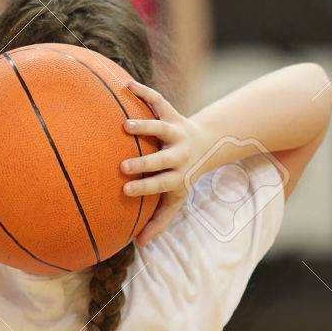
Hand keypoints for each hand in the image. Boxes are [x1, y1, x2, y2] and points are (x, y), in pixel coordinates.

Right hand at [120, 81, 210, 245]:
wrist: (207, 144)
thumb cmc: (183, 176)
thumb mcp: (177, 198)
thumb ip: (159, 220)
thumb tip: (139, 245)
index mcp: (177, 175)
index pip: (161, 183)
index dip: (145, 187)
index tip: (125, 189)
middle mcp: (178, 153)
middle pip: (162, 159)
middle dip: (145, 162)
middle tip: (124, 164)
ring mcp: (176, 131)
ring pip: (162, 127)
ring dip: (144, 126)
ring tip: (124, 125)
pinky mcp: (172, 112)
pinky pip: (158, 100)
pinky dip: (144, 92)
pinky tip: (126, 85)